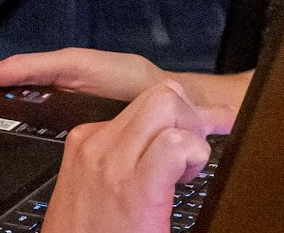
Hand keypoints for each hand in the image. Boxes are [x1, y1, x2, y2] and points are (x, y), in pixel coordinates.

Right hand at [0, 48, 171, 128]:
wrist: (170, 105)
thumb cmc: (128, 79)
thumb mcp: (77, 65)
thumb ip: (33, 66)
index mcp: (48, 78)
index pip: (0, 85)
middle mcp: (50, 100)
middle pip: (2, 107)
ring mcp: (61, 121)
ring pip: (15, 126)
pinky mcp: (75, 140)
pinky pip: (37, 142)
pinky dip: (13, 145)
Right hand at [43, 81, 235, 232]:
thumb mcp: (91, 188)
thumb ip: (117, 161)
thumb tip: (155, 146)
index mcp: (87, 142)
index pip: (143, 104)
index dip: (175, 122)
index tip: (188, 142)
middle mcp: (97, 145)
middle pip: (159, 94)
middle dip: (188, 117)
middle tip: (191, 153)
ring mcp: (114, 164)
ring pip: (167, 105)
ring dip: (193, 133)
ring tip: (187, 167)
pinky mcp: (136, 188)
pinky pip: (176, 144)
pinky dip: (195, 154)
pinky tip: (186, 177)